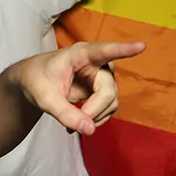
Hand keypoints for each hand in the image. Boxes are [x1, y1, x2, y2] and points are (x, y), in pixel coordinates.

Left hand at [9, 41, 144, 135]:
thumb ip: (65, 114)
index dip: (123, 50)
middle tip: (72, 124)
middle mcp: (97, 62)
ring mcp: (102, 76)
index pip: (103, 51)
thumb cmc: (37, 81)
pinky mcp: (103, 89)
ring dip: (94, 117)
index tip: (141, 46)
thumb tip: (89, 129)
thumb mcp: (45, 99)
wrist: (34, 82)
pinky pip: (108, 108)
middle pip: (107, 91)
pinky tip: (79, 122)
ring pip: (111, 102)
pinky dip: (95, 119)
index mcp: (80, 54)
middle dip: (92, 110)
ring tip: (71, 124)